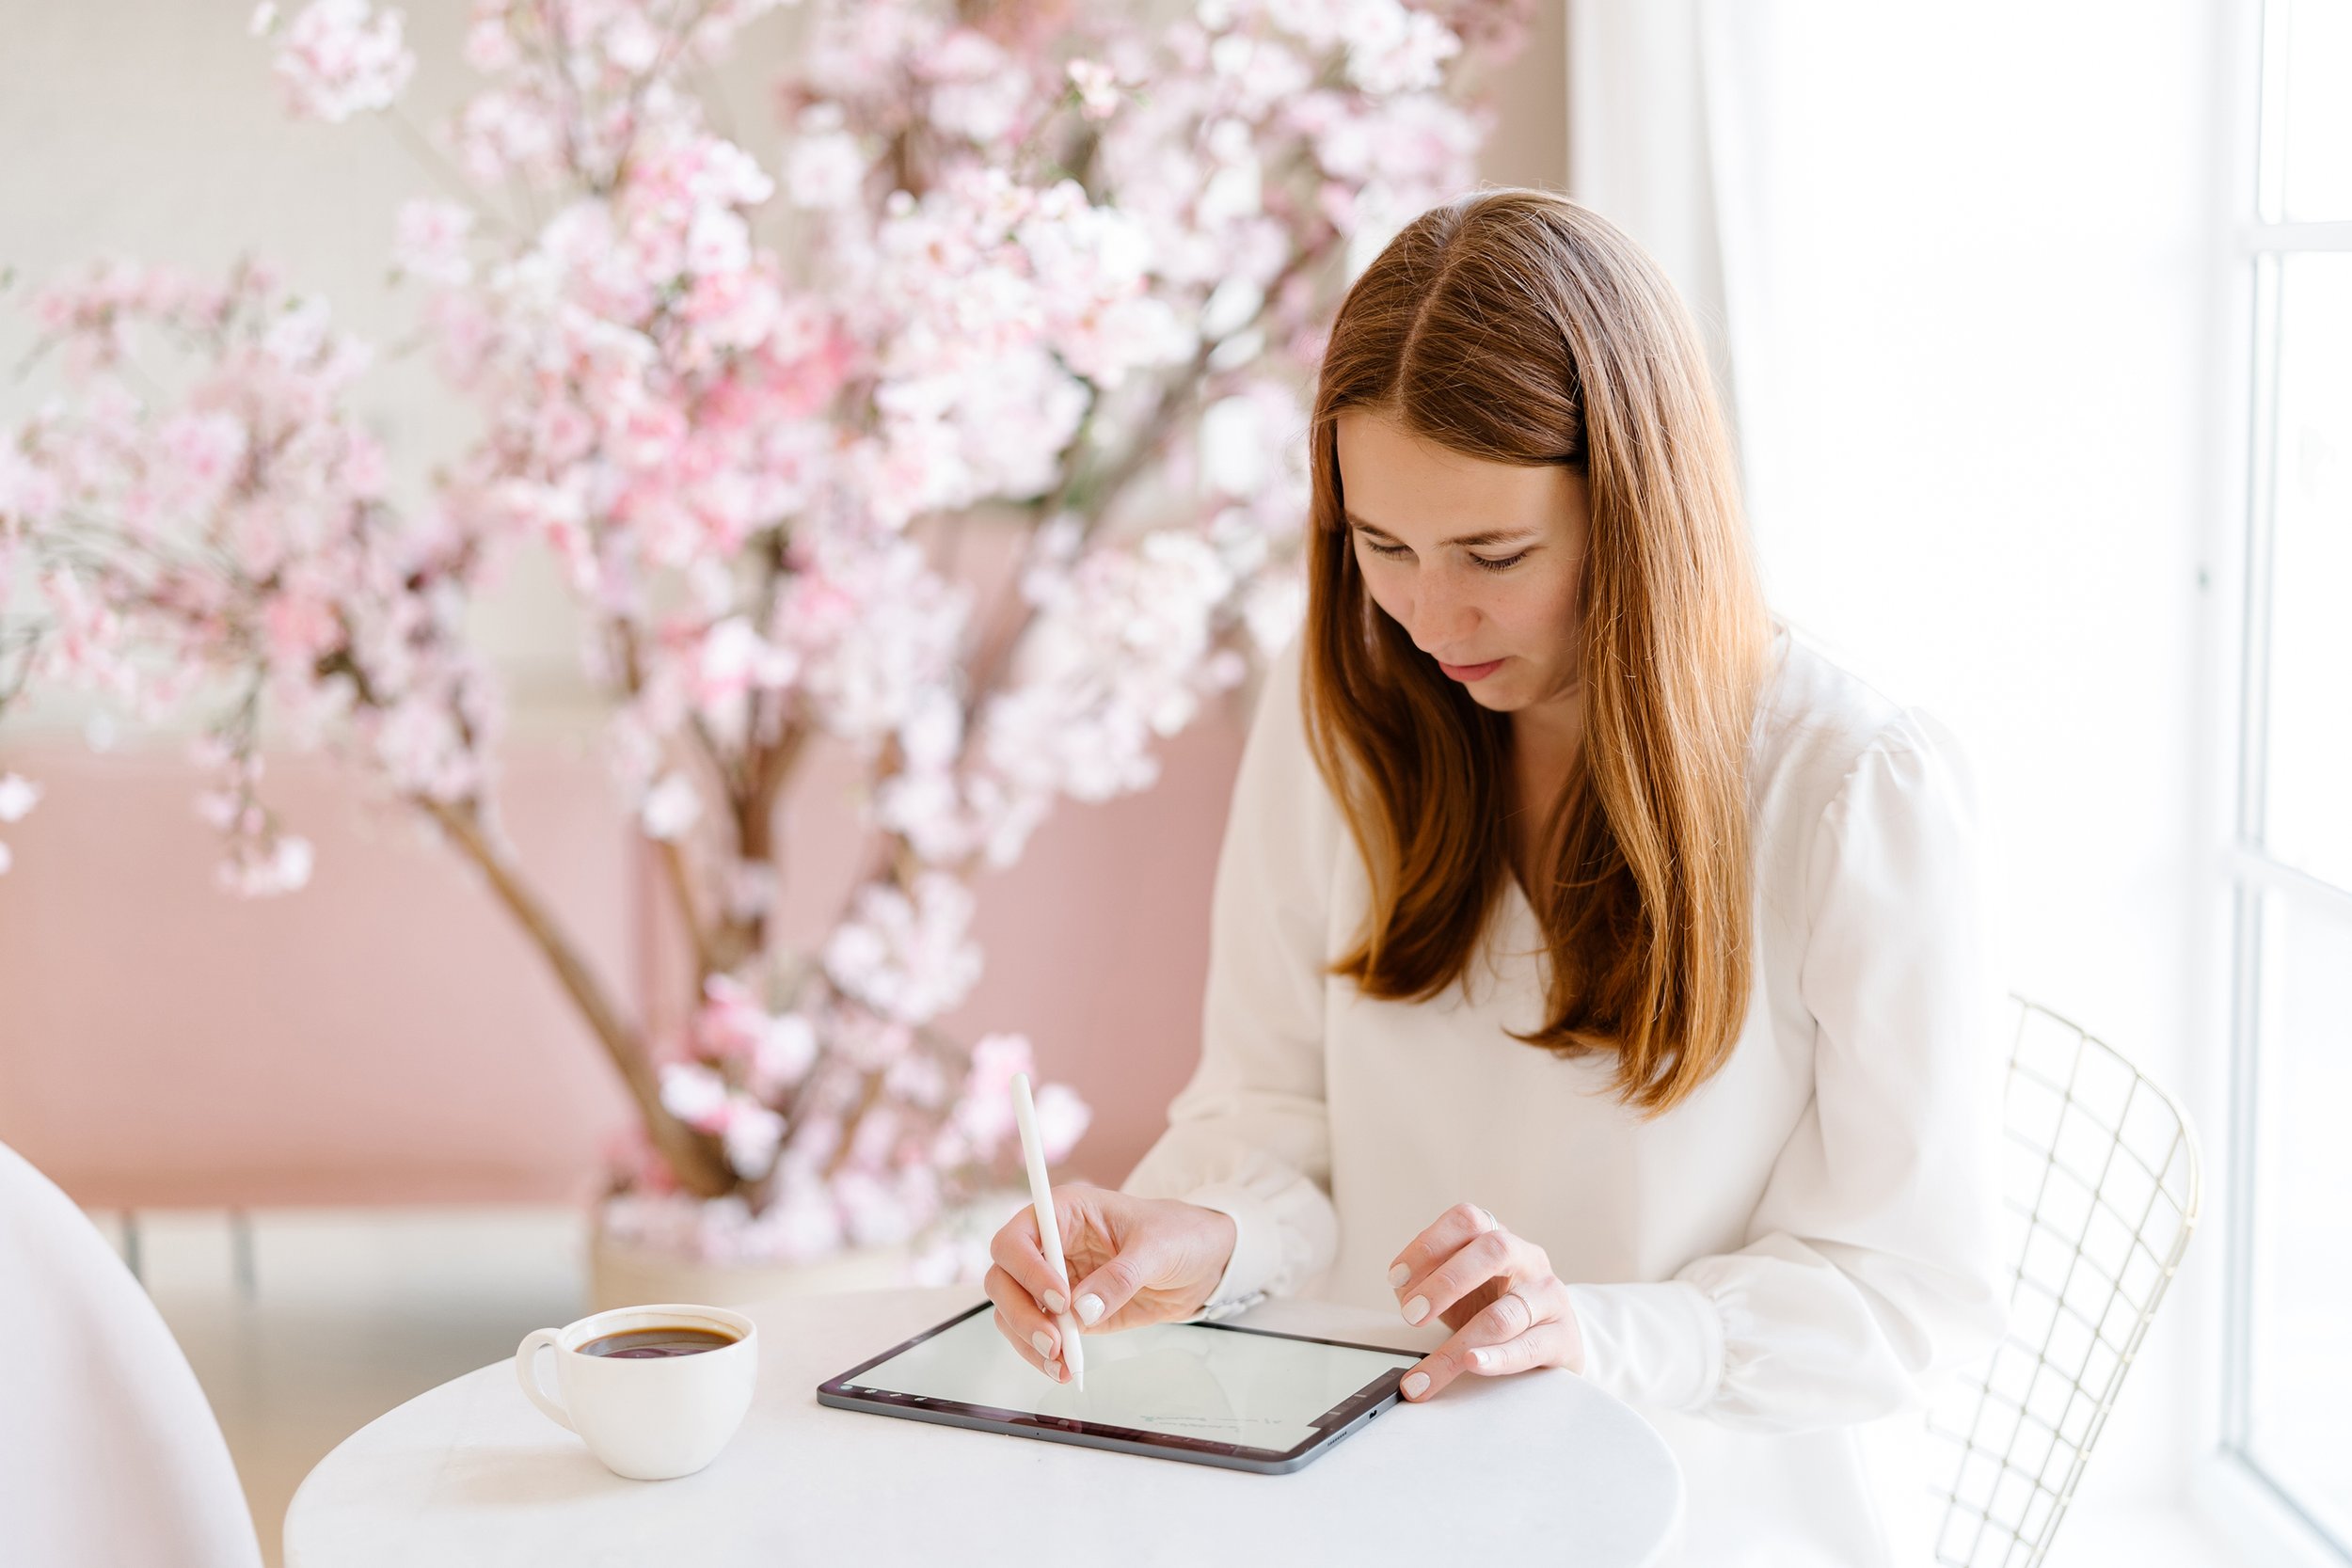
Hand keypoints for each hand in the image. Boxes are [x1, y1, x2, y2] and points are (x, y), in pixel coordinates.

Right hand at [983, 1183, 1237, 1382]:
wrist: (1205, 1262)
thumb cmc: (1180, 1234)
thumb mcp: (1158, 1248)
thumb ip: (1119, 1276)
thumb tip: (1081, 1310)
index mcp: (1065, 1212)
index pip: (1017, 1238)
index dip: (1028, 1269)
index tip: (1061, 1298)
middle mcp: (1050, 1245)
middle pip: (1003, 1278)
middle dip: (1022, 1313)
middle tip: (1054, 1342)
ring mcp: (1053, 1281)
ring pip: (1011, 1310)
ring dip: (1027, 1339)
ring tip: (1061, 1363)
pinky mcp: (1066, 1313)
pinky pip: (1036, 1333)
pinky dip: (1041, 1354)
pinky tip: (1064, 1368)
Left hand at [1387, 1202, 1583, 1401]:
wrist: (1552, 1342)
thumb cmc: (1496, 1308)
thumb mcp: (1460, 1290)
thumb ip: (1428, 1283)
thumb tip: (1404, 1291)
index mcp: (1499, 1238)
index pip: (1467, 1220)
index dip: (1428, 1245)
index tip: (1396, 1278)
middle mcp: (1529, 1259)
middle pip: (1494, 1251)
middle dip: (1446, 1282)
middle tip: (1412, 1314)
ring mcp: (1549, 1297)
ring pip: (1505, 1314)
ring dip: (1459, 1343)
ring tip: (1431, 1367)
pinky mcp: (1563, 1337)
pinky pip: (1528, 1347)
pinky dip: (1497, 1358)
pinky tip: (1473, 1365)